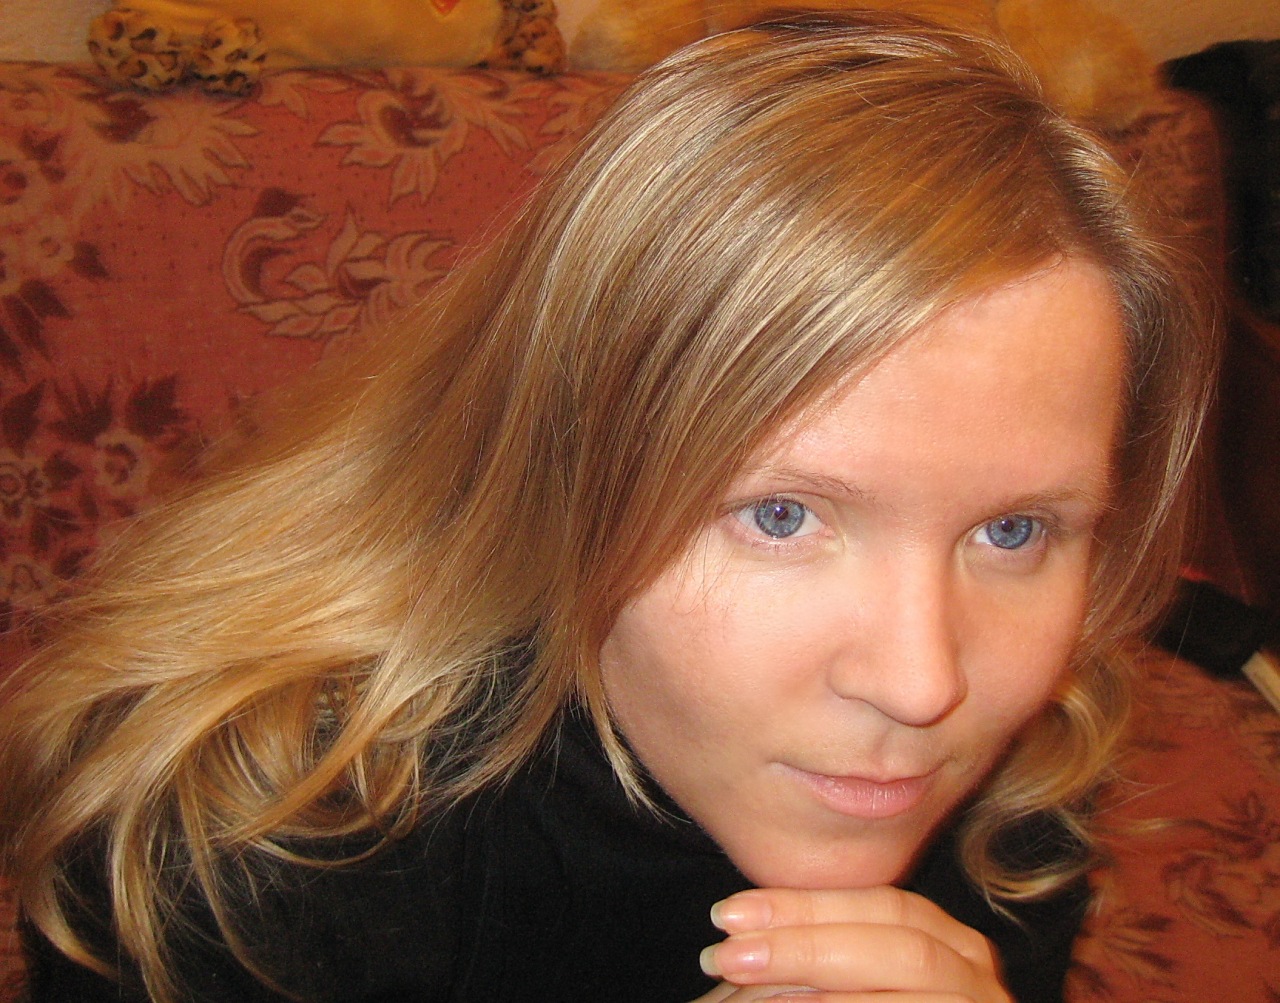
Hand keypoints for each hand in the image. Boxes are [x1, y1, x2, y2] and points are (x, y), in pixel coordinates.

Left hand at [695, 886, 1013, 1001]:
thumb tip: (737, 935)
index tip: (728, 916)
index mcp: (951, 949)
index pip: (885, 907)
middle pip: (903, 946)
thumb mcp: (831, 991)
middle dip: (807, 946)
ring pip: (919, 986)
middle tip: (726, 956)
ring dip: (828, 991)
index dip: (807, 907)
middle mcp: (979, 981)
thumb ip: (807, 966)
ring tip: (745, 989)